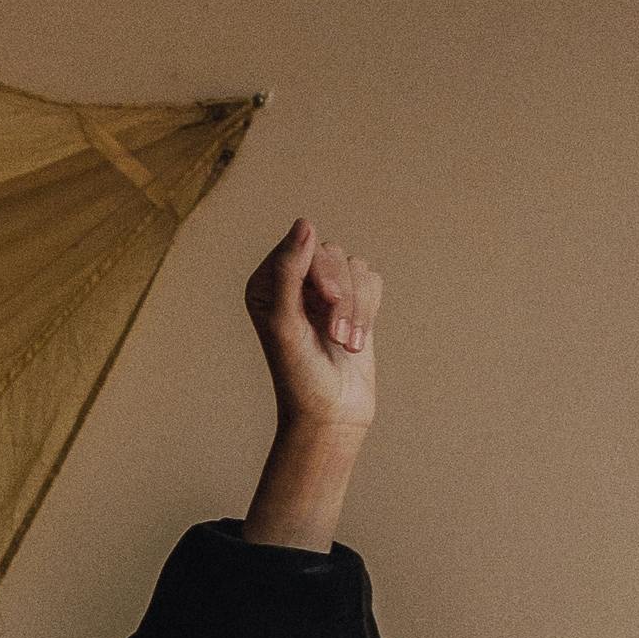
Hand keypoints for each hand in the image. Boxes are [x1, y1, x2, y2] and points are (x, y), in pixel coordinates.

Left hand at [239, 215, 379, 549]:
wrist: (330, 414)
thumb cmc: (299, 374)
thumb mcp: (285, 321)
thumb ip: (291, 270)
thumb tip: (305, 223)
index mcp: (266, 282)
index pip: (300, 245)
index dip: (318, 269)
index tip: (322, 303)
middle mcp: (294, 282)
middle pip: (332, 253)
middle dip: (341, 295)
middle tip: (336, 334)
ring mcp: (325, 293)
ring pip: (356, 268)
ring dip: (356, 309)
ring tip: (346, 345)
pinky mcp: (353, 304)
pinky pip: (372, 281)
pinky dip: (369, 312)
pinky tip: (356, 343)